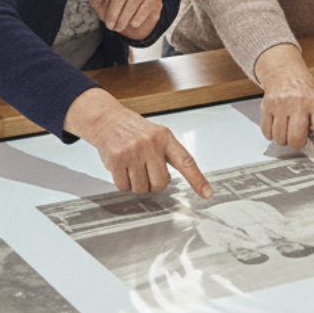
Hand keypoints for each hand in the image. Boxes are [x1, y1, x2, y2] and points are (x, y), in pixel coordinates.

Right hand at [68, 88, 210, 195]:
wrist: (106, 119)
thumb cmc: (133, 130)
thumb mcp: (155, 134)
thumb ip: (166, 154)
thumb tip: (168, 182)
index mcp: (165, 137)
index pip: (186, 161)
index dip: (197, 179)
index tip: (207, 193)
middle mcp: (150, 144)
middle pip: (161, 183)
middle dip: (153, 185)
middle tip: (146, 173)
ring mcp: (133, 152)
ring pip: (141, 188)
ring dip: (136, 184)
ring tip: (131, 167)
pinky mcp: (116, 159)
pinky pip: (124, 186)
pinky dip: (122, 183)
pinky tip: (120, 168)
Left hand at [88, 0, 161, 39]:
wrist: (136, 22)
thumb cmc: (116, 10)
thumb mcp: (102, 6)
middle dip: (114, 12)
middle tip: (109, 26)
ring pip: (133, 1)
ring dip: (124, 17)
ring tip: (118, 28)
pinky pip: (146, 6)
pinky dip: (139, 16)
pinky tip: (133, 24)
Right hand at [254, 44, 313, 165]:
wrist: (284, 71)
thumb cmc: (304, 90)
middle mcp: (298, 103)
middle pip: (295, 139)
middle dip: (296, 142)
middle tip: (297, 134)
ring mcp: (281, 104)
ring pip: (280, 139)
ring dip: (283, 138)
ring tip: (287, 125)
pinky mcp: (266, 106)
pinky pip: (267, 132)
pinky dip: (271, 134)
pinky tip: (277, 123)